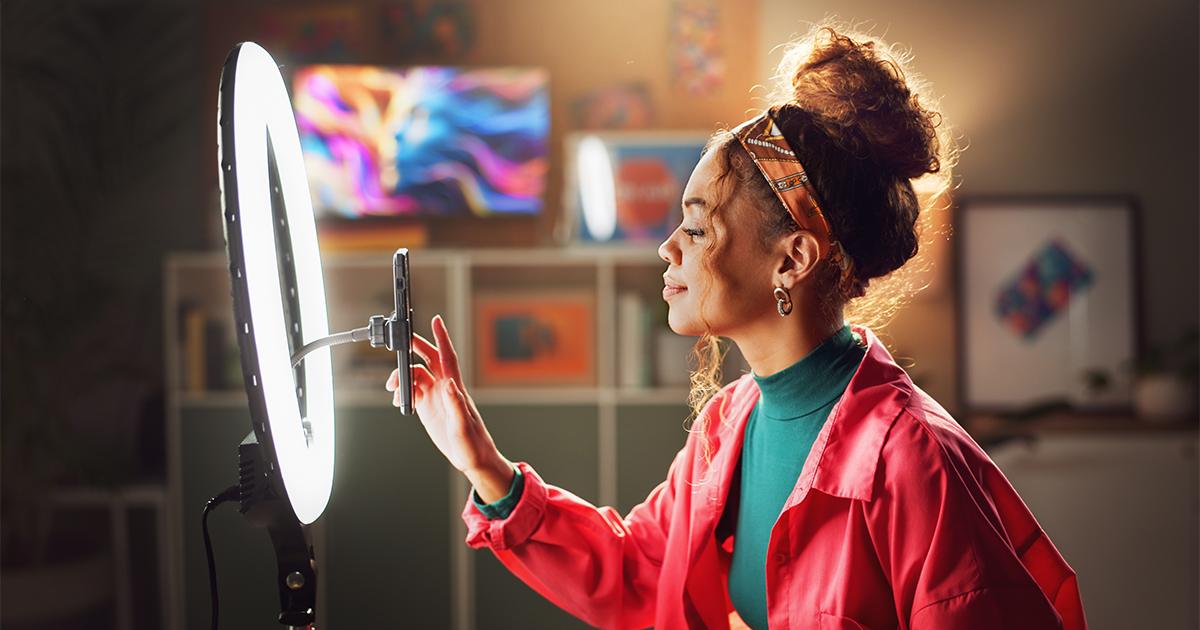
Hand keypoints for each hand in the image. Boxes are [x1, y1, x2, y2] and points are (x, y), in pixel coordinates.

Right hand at [386, 315, 510, 489]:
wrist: (472, 459)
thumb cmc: (473, 443)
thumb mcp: (462, 425)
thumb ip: (456, 404)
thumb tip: (449, 383)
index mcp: (454, 388)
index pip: (447, 357)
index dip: (442, 338)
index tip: (436, 320)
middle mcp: (444, 388)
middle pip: (428, 359)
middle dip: (414, 348)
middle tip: (400, 342)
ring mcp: (436, 397)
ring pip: (416, 376)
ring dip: (402, 377)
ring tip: (392, 389)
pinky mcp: (429, 408)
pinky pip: (413, 392)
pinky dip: (402, 392)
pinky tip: (397, 401)